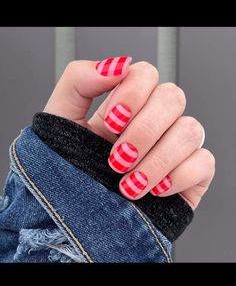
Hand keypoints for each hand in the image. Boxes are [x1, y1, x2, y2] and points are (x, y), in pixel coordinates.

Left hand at [44, 57, 214, 208]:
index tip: (111, 122)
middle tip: (117, 158)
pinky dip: (177, 177)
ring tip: (129, 184)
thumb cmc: (68, 172)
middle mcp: (154, 122)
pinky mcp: (191, 174)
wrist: (75, 220)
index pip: (146, 74)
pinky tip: (154, 191)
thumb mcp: (59, 121)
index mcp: (126, 105)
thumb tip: (115, 65)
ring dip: (156, 160)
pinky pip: (204, 161)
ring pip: (190, 129)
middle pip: (172, 96)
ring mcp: (175, 147)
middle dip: (143, 130)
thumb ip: (79, 80)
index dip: (132, 94)